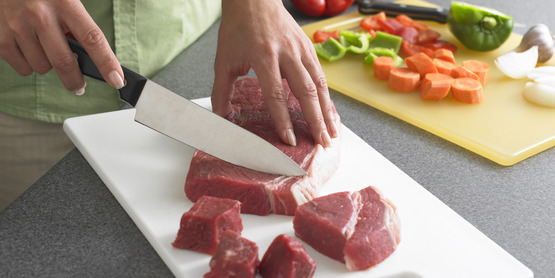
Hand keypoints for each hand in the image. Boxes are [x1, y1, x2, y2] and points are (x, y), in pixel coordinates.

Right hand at [0, 0, 123, 93]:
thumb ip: (75, 23)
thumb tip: (88, 56)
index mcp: (64, 2)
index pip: (92, 39)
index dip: (107, 63)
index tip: (117, 81)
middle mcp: (41, 15)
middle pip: (65, 62)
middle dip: (75, 81)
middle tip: (79, 87)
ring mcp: (17, 26)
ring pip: (42, 67)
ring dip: (48, 66)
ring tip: (44, 48)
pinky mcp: (0, 37)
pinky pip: (22, 67)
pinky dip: (28, 64)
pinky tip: (27, 48)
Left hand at [211, 0, 338, 147]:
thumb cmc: (238, 27)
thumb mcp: (224, 59)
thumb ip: (222, 90)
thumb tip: (222, 117)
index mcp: (264, 56)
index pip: (276, 94)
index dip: (283, 119)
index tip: (289, 139)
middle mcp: (287, 53)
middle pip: (305, 91)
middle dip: (315, 120)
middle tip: (321, 142)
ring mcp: (301, 50)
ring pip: (319, 84)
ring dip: (326, 111)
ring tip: (332, 133)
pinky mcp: (309, 48)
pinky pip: (321, 76)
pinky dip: (327, 97)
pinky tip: (329, 112)